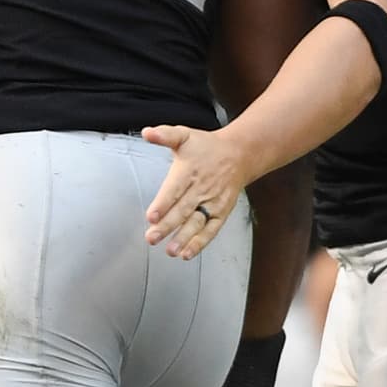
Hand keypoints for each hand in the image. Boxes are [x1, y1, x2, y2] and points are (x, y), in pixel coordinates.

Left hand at [143, 122, 248, 258]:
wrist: (239, 154)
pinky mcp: (221, 212)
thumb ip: (164, 135)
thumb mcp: (184, 135)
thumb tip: (147, 133)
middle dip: (167, 226)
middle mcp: (201, 188)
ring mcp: (212, 202)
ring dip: (184, 238)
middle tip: (152, 238)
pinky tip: (187, 253)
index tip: (151, 216)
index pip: (174, 189)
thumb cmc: (207, 147)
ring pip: (197, 222)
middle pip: (183, 210)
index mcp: (189, 170)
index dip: (163, 203)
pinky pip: (211, 230)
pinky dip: (200, 242)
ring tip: (170, 251)